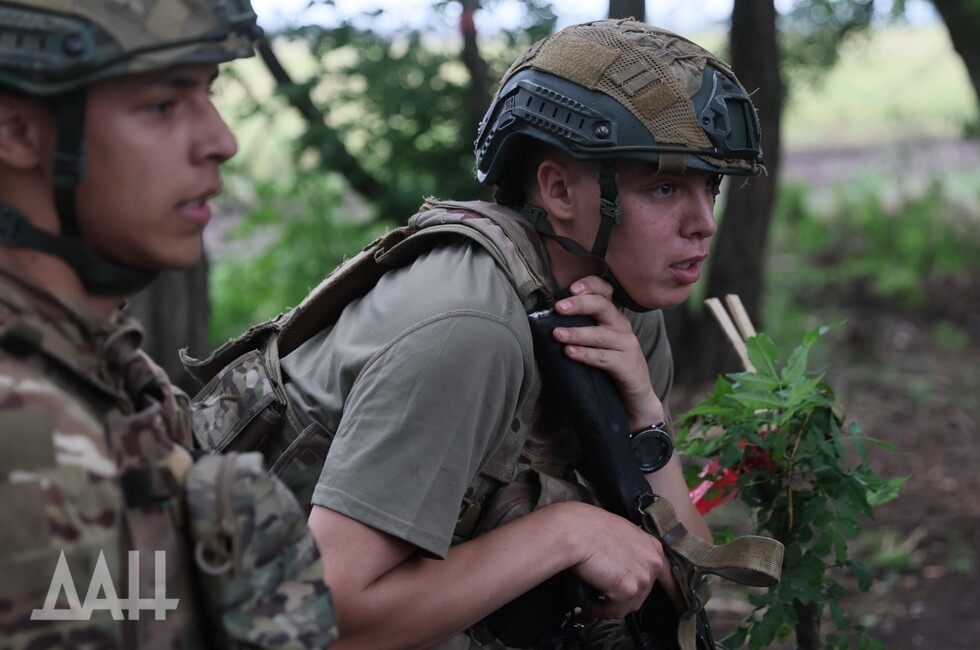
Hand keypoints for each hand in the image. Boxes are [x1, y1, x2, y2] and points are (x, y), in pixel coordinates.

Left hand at [551, 276, 663, 427]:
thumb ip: (580, 328)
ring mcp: (627, 346)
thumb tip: (547, 320)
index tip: (570, 287)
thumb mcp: (596, 343)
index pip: (605, 292)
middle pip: (603, 306)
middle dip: (579, 304)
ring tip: (557, 334)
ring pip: (601, 334)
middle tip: (558, 307)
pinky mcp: (628, 366)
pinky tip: (569, 353)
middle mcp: (622, 327)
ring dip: (577, 333)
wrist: (635, 399)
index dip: (590, 285)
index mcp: (613, 318)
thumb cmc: (609, 368)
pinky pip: (604, 358)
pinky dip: (586, 354)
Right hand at [560, 502, 676, 619]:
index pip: (670, 578)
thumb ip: (631, 552)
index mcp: (653, 547)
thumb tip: (623, 569)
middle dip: (622, 597)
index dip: (675, 596)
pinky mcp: (627, 590)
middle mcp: (653, 563)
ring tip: (592, 597)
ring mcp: (642, 577)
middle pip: (642, 594)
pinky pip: (612, 610)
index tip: (681, 608)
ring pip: (627, 606)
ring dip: (609, 605)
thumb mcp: (620, 534)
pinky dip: (598, 609)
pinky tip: (589, 601)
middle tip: (604, 592)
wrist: (576, 530)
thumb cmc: (589, 527)